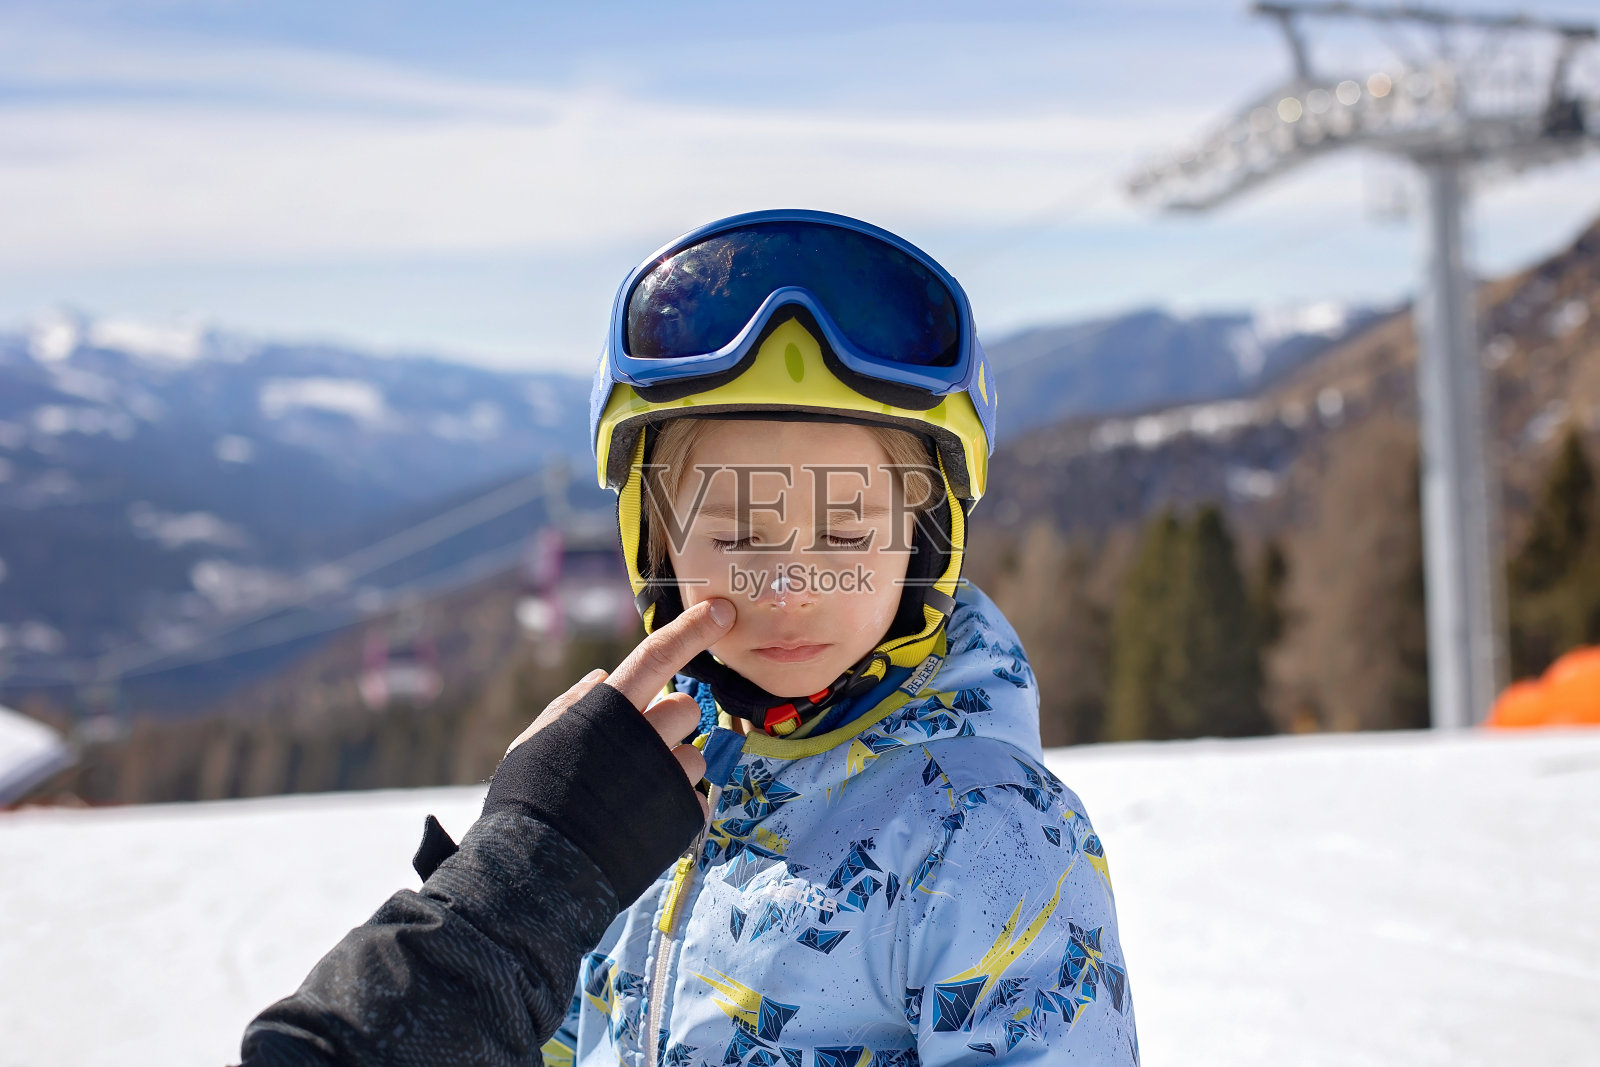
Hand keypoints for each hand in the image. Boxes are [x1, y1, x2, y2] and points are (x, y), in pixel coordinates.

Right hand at [505, 598, 735, 806]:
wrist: (539, 872)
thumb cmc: (529, 801)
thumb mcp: (536, 742)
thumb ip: (570, 705)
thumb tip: (598, 677)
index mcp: (606, 711)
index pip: (656, 655)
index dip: (692, 629)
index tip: (723, 612)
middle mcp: (643, 737)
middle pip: (686, 708)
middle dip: (669, 724)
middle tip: (637, 754)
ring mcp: (666, 777)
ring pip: (695, 755)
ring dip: (673, 768)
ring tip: (633, 796)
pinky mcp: (682, 815)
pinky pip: (697, 797)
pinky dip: (676, 806)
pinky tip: (642, 822)